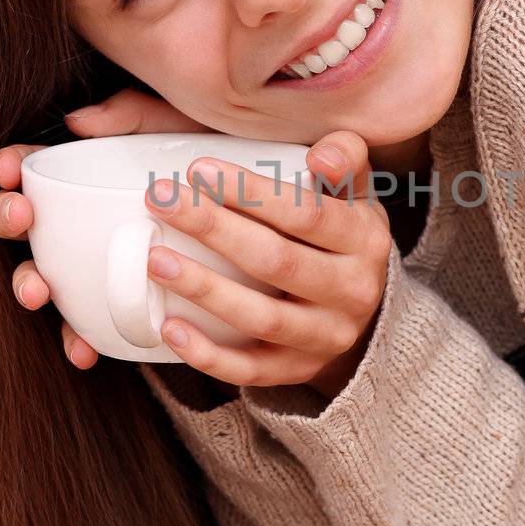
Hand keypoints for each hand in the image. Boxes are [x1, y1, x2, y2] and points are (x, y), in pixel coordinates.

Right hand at [0, 88, 213, 367]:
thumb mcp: (181, 129)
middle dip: (8, 218)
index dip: (9, 166)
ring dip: (30, 283)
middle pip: (24, 221)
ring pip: (47, 277)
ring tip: (38, 289)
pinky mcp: (125, 304)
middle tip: (22, 217)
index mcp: (86, 175)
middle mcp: (81, 220)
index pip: (32, 167)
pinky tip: (84, 350)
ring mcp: (98, 264)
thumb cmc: (218, 163)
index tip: (9, 168)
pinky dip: (81, 339)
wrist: (279, 225)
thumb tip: (76, 121)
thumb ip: (137, 116)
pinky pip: (92, 327)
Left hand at [145, 129, 391, 397]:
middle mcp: (352, 292)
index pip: (307, 214)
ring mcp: (326, 337)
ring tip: (154, 260)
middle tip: (161, 200)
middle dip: (214, 229)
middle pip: (276, 261)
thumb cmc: (344, 238)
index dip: (252, 193)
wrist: (370, 314)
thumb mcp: (357, 195)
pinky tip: (170, 328)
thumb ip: (344, 160)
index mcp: (364, 240)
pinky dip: (209, 354)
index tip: (198, 169)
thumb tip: (323, 154)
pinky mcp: (299, 370)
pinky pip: (251, 370)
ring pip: (261, 318)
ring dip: (204, 289)